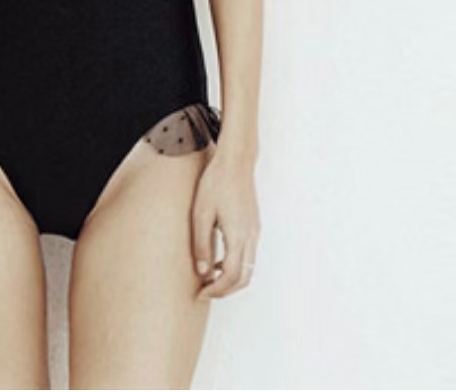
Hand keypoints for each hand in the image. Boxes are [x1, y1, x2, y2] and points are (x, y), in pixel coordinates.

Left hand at [190, 149, 259, 299]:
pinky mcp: (253, 226)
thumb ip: (201, 244)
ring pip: (248, 268)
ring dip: (231, 279)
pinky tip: (217, 259)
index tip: (200, 292)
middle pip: (244, 278)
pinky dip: (235, 265)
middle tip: (205, 291)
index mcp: (238, 235)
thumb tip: (202, 273)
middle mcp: (251, 237)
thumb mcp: (201, 213)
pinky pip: (248, 255)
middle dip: (225, 290)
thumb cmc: (215, 183)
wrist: (235, 162)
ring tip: (209, 277)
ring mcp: (254, 232)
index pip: (231, 276)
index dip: (216, 290)